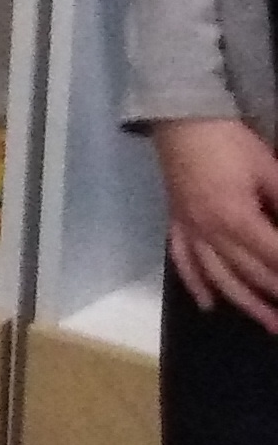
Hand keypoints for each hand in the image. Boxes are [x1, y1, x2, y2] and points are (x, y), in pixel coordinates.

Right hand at [158, 117, 277, 333]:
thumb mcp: (269, 169)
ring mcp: (190, 230)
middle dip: (276, 299)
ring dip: (245, 304)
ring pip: (219, 277)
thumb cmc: (229, 141)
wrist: (181, 119)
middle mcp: (210, 232)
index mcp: (236, 217)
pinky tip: (208, 304)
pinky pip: (183, 260)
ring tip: (269, 326)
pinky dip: (195, 284)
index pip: (274, 256)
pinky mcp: (177, 223)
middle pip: (250, 274)